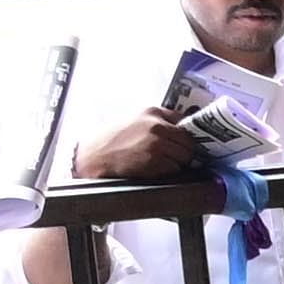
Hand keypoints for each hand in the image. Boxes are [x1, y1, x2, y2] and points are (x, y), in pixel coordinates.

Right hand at [66, 106, 199, 185]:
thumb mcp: (136, 120)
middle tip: (175, 157)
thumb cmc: (113, 140)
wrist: (95, 155)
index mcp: (153, 112)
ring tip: (161, 163)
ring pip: (185, 157)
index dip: (187, 134)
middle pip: (189, 141)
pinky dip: (169, 171)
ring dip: (178, 163)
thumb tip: (180, 131)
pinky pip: (175, 169)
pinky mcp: (155, 161)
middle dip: (185, 151)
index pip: (184, 121)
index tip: (186, 141)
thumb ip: (158, 121)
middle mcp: (157, 126)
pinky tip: (155, 169)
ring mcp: (157, 143)